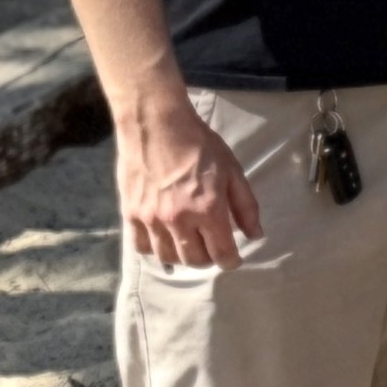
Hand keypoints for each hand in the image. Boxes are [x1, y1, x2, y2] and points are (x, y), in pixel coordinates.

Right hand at [114, 80, 260, 274]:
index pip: (221, 253)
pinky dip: (154, 249)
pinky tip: (164, 239)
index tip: (234, 259)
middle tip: (212, 248)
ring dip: (182, 256)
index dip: (231, 261)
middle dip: (208, 259)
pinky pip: (141, 246)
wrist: (156, 126)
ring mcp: (151, 219)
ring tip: (189, 244)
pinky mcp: (130, 213)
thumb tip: (256, 235)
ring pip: (167, 257)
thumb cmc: (200, 145)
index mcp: (208, 209)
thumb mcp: (233, 171)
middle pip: (194, 260)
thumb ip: (246, 206)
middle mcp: (178, 219)